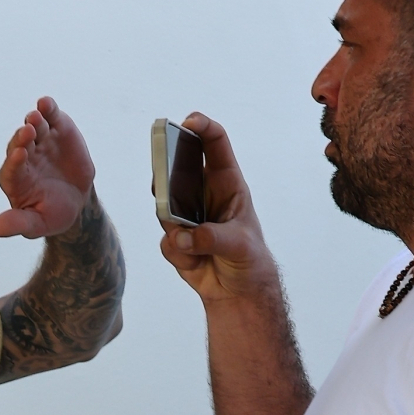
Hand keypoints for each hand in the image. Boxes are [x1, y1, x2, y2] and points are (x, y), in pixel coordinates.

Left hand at [0, 97, 95, 238]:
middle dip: (23, 138)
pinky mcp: (57, 130)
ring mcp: (40, 141)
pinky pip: (50, 117)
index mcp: (15, 179)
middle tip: (28, 131)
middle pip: (19, 144)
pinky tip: (46, 102)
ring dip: (34, 121)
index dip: (15, 162)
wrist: (76, 200)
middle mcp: (23, 156)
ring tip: (36, 115)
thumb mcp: (36, 224)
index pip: (11, 169)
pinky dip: (48, 109)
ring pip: (33, 128)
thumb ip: (18, 223)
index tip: (19, 156)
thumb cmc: (51, 214)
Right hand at [157, 113, 278, 304]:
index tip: (187, 122)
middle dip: (167, 175)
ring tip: (190, 242)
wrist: (238, 291)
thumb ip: (211, 237)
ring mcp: (186, 214)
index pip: (214, 144)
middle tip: (164, 184)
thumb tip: (183, 237)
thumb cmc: (249, 259)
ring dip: (174, 225)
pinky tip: (196, 263)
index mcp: (227, 183)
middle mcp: (203, 193)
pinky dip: (179, 253)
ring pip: (164, 206)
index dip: (202, 127)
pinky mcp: (175, 237)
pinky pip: (166, 239)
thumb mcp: (240, 245)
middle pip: (176, 169)